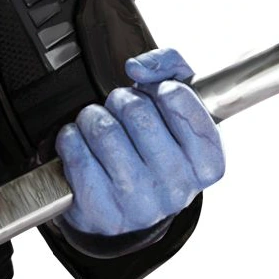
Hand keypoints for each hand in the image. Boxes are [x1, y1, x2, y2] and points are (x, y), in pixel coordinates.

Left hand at [55, 47, 223, 238]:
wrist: (130, 205)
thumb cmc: (157, 148)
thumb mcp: (179, 103)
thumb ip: (170, 67)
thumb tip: (138, 69)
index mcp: (207, 162)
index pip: (177, 97)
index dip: (159, 88)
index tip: (155, 97)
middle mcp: (178, 187)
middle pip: (135, 111)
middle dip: (121, 101)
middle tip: (121, 112)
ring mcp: (140, 204)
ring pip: (103, 129)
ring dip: (93, 117)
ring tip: (99, 127)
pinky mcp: (102, 211)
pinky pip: (76, 152)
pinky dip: (71, 139)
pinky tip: (81, 145)